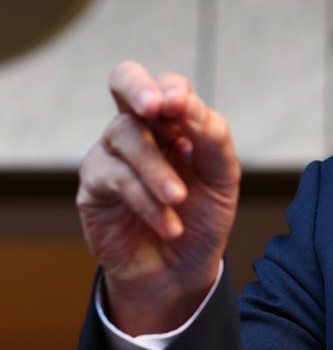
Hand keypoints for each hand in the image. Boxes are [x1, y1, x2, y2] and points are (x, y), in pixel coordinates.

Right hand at [77, 62, 240, 334]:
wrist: (183, 269)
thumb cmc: (203, 216)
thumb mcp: (222, 176)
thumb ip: (211, 136)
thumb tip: (185, 103)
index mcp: (174, 121)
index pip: (167, 85)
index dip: (171, 89)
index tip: (180, 105)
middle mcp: (140, 128)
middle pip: (124, 81)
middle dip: (138, 88)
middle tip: (156, 107)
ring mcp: (112, 154)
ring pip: (126, 135)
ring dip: (157, 169)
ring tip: (179, 199)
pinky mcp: (94, 186)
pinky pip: (116, 178)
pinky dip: (147, 201)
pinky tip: (170, 225)